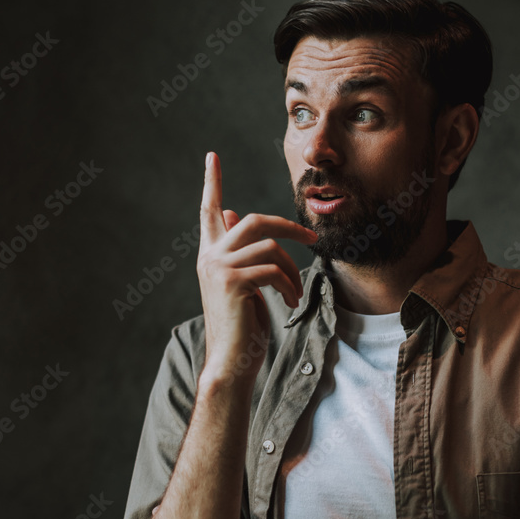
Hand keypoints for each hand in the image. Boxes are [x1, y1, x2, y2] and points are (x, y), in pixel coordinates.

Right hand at [197, 152, 315, 388]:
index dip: (211, 181)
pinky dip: (288, 285)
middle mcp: (209, 256)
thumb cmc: (241, 326)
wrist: (230, 362)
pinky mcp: (232, 281)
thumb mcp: (242, 282)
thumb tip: (233, 212)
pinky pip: (272, 268)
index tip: (212, 156)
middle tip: (311, 236)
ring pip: (269, 245)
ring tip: (294, 293)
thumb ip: (237, 249)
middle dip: (287, 225)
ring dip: (291, 269)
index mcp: (210, 254)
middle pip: (252, 219)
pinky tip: (289, 302)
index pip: (208, 210)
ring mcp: (218, 267)